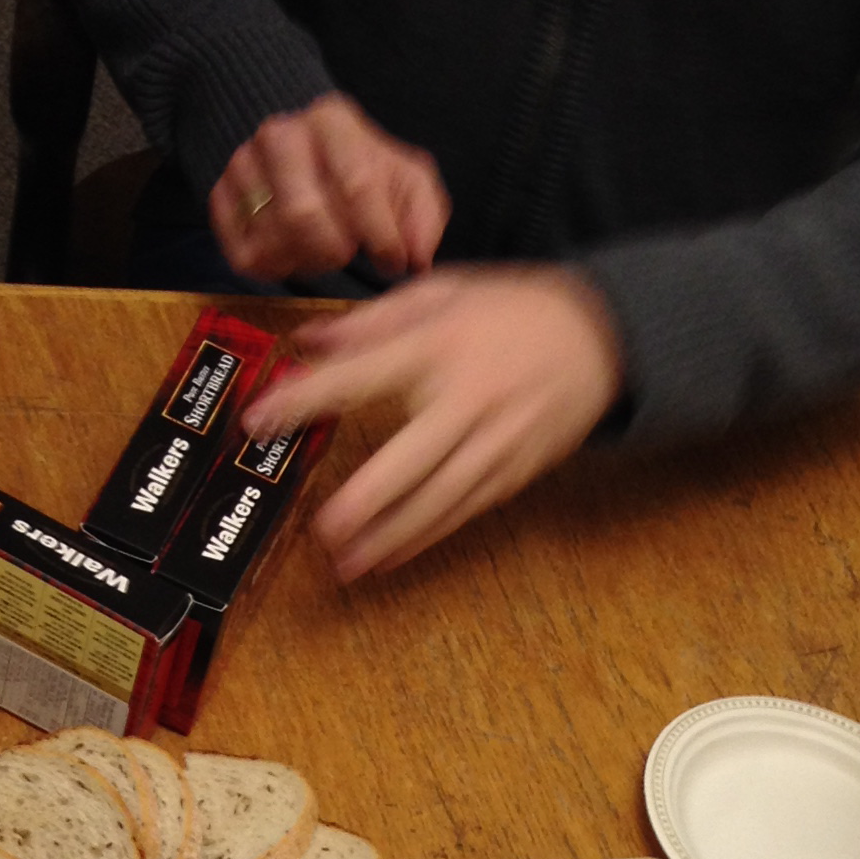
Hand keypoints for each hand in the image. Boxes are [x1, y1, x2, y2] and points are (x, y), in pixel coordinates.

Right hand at [210, 95, 447, 285]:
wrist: (305, 150)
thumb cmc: (363, 172)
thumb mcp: (407, 182)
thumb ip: (424, 216)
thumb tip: (417, 257)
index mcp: (332, 121)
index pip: (356, 185)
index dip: (379, 236)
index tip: (393, 261)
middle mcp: (280, 133)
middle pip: (302, 215)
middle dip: (334, 250)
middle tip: (348, 254)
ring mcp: (244, 162)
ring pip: (272, 238)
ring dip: (305, 261)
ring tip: (323, 250)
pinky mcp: (221, 195)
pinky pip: (243, 253)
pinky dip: (273, 268)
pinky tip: (293, 255)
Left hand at [244, 266, 623, 580]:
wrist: (599, 339)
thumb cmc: (510, 311)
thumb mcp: (441, 293)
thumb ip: (373, 321)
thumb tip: (309, 343)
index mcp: (439, 346)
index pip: (361, 374)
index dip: (308, 398)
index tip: (260, 419)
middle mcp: (467, 400)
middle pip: (410, 458)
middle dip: (366, 500)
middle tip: (322, 531)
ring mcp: (495, 442)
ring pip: (437, 500)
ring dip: (391, 537)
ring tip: (346, 565)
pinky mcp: (513, 473)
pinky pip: (461, 513)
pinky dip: (423, 538)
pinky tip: (388, 557)